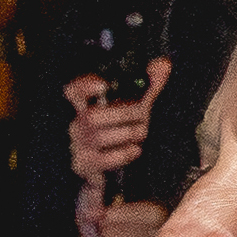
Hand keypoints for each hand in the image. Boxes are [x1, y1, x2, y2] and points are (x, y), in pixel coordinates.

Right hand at [60, 74, 153, 189]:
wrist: (112, 172)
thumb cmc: (121, 132)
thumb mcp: (136, 107)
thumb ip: (149, 86)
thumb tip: (163, 65)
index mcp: (85, 104)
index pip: (73, 91)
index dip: (84, 87)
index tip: (103, 85)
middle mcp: (76, 124)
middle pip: (92, 116)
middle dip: (124, 114)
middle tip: (144, 115)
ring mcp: (78, 146)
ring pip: (98, 136)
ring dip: (129, 133)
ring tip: (141, 133)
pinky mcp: (84, 166)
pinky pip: (103, 159)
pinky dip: (124, 153)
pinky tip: (135, 150)